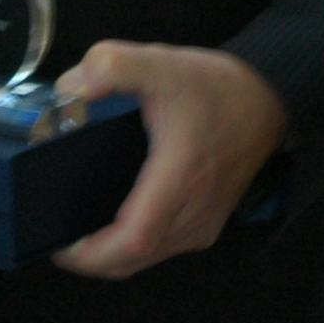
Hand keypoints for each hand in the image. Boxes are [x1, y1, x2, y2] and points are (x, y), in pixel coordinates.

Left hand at [49, 43, 287, 280]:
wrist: (267, 101)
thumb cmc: (215, 88)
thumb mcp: (162, 62)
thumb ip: (112, 65)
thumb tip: (70, 90)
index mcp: (180, 178)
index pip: (134, 239)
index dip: (91, 253)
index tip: (58, 244)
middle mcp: (194, 213)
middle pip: (133, 260)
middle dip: (89, 258)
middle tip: (56, 234)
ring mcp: (203, 225)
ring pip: (146, 259)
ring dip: (109, 254)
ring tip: (77, 228)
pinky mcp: (206, 225)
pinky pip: (161, 249)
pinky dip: (130, 246)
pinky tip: (110, 222)